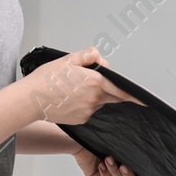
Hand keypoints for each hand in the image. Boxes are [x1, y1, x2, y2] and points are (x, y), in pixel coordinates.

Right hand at [23, 47, 143, 124]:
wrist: (29, 100)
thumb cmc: (45, 80)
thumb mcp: (67, 59)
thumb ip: (88, 56)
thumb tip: (101, 60)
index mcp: (95, 81)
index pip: (122, 90)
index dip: (135, 95)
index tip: (146, 100)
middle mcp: (95, 98)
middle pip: (111, 96)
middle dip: (109, 91)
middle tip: (90, 86)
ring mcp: (88, 110)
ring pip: (99, 102)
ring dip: (93, 97)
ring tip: (71, 90)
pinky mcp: (81, 119)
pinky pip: (89, 111)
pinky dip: (84, 106)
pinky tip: (69, 100)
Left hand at [72, 145, 153, 175]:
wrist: (82, 139)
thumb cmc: (103, 137)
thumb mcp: (121, 145)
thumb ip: (133, 152)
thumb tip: (146, 156)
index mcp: (129, 166)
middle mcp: (121, 173)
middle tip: (124, 166)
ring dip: (114, 171)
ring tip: (108, 159)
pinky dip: (105, 175)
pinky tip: (101, 165)